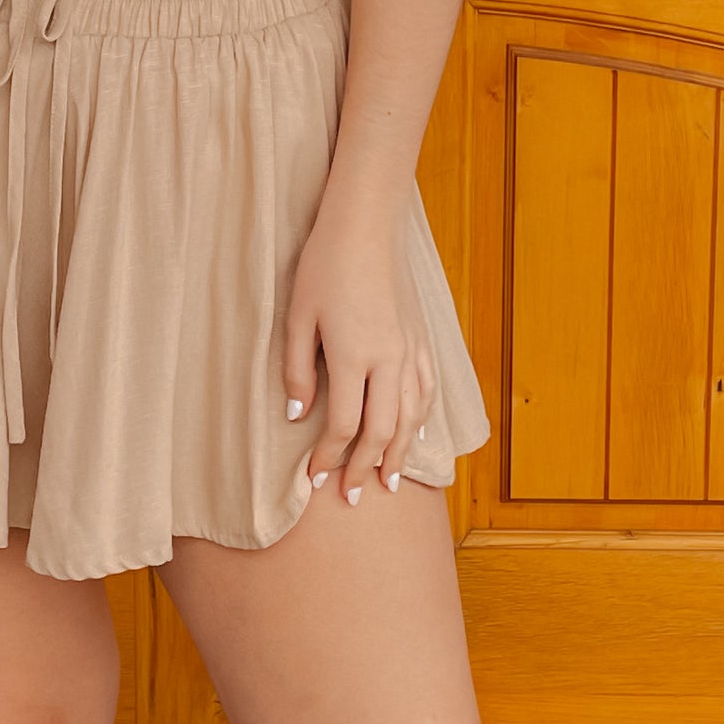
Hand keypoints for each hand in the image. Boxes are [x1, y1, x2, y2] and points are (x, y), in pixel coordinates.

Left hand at [282, 190, 436, 504]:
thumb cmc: (323, 267)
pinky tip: (415, 435)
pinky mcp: (420, 337)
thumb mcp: (297, 317)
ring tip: (390, 483)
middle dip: (366, 469)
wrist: (365, 226)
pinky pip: (426, 390)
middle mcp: (388, 359)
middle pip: (382, 431)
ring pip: (411, 416)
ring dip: (399, 453)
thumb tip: (299, 414)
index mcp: (353, 356)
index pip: (344, 425)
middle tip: (352, 498)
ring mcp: (410, 349)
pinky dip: (421, 420)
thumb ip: (297, 370)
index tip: (313, 480)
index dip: (328, 457)